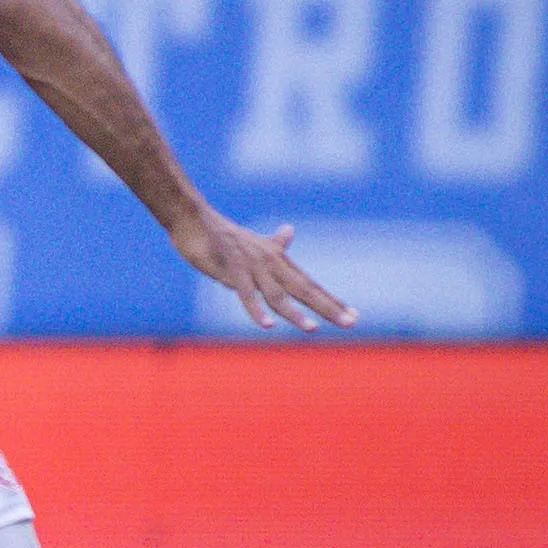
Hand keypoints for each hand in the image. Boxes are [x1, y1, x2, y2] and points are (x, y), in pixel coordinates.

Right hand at [172, 212, 356, 331]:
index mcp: (278, 260)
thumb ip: (274, 243)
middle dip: (328, 307)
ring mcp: (252, 266)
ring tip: (312, 329)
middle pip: (304, 289)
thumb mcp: (252, 242)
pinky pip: (246, 293)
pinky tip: (267, 325)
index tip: (353, 315)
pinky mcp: (231, 269)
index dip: (331, 300)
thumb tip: (289, 231)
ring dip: (295, 313)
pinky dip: (256, 309)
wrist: (194, 218)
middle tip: (351, 323)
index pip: (310, 284)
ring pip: (277, 294)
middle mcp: (271, 263)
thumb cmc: (220, 234)